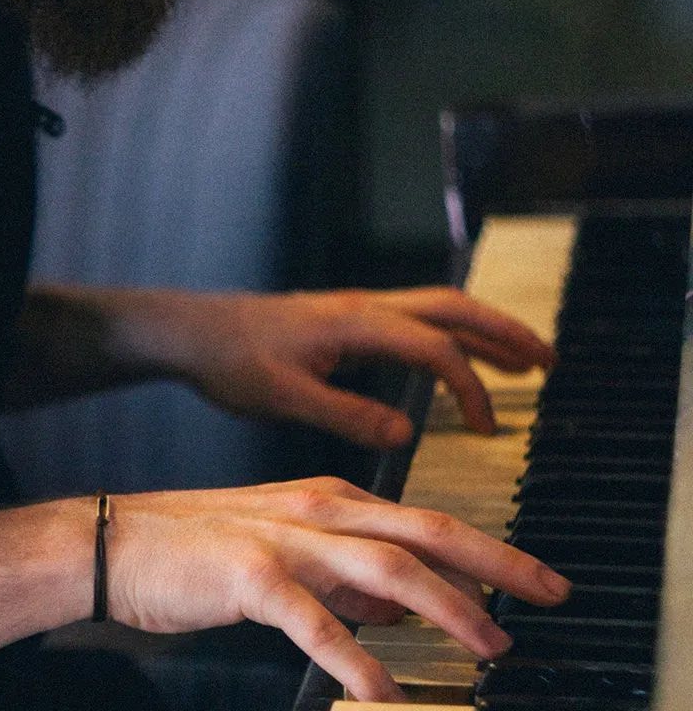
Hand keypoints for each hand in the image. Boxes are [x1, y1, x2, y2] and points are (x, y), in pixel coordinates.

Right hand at [105, 476, 570, 702]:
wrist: (114, 542)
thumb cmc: (196, 549)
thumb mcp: (284, 550)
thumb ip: (345, 576)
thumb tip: (403, 604)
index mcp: (328, 501)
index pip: (424, 521)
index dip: (487, 549)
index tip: (533, 578)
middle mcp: (316, 510)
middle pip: (425, 532)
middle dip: (496, 562)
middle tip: (549, 593)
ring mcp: (284, 539)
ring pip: (386, 568)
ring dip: (447, 606)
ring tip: (489, 644)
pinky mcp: (249, 577)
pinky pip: (315, 621)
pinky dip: (357, 657)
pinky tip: (382, 691)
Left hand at [156, 287, 555, 447]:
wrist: (190, 331)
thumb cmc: (228, 361)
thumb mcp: (283, 397)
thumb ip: (345, 415)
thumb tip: (408, 431)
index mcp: (354, 324)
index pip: (435, 349)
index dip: (471, 388)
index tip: (489, 430)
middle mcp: (362, 307)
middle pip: (453, 308)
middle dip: (505, 333)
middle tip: (549, 361)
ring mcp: (354, 309)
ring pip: (435, 309)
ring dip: (482, 331)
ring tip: (524, 360)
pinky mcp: (342, 319)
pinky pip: (411, 319)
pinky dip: (447, 336)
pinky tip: (454, 360)